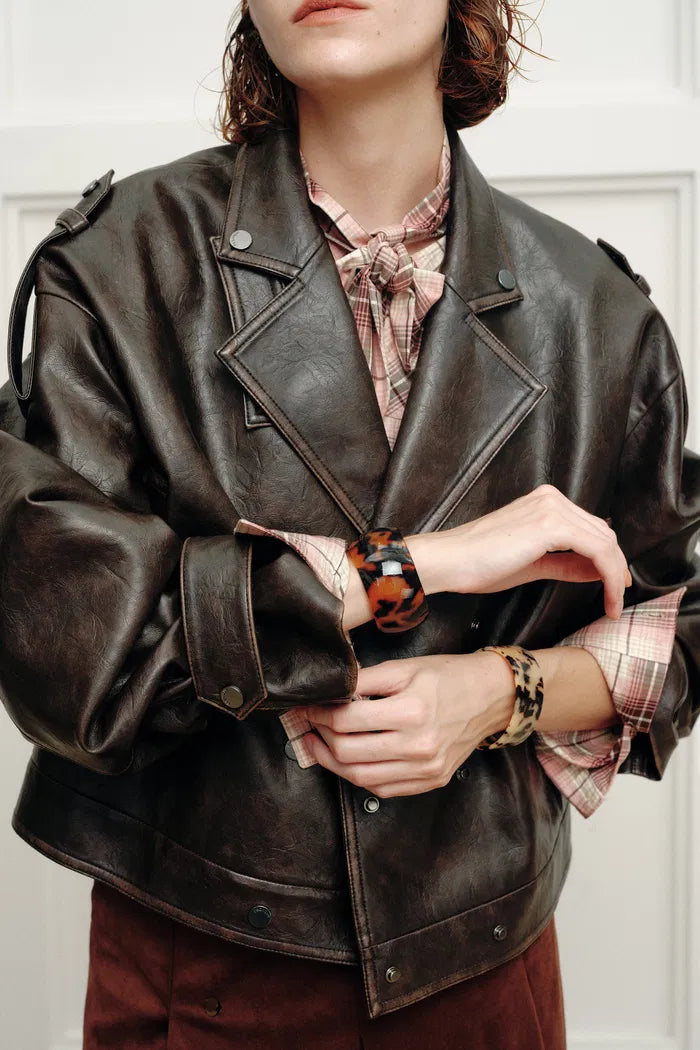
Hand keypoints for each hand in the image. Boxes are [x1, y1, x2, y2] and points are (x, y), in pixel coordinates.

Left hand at [301, 651, 514, 797]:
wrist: (491, 697)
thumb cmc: (447, 677)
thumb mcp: (404, 668)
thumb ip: (364, 680)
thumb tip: (329, 690)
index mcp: (411, 711)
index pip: (346, 721)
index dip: (318, 714)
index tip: (307, 707)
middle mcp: (418, 745)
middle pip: (348, 752)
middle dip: (319, 738)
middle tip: (307, 725)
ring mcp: (426, 768)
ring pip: (361, 777)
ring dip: (332, 762)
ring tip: (318, 745)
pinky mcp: (431, 781)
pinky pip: (383, 789)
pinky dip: (359, 777)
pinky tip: (348, 761)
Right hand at [408, 484, 631, 618]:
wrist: (451, 561)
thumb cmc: (480, 563)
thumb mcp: (533, 563)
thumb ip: (565, 564)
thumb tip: (597, 572)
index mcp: (546, 502)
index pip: (591, 529)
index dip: (609, 559)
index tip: (614, 587)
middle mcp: (552, 498)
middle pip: (603, 534)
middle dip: (615, 569)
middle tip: (617, 600)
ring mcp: (552, 508)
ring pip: (605, 543)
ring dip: (615, 576)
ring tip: (613, 605)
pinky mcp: (552, 524)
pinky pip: (597, 551)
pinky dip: (608, 575)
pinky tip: (607, 596)